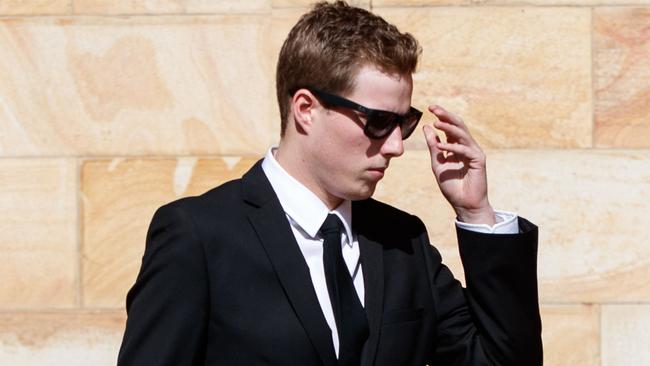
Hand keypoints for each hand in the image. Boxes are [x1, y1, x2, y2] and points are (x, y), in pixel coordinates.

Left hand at [422, 105, 494, 224]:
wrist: (464, 204)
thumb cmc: (452, 186)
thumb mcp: (437, 163)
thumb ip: (433, 146)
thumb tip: (426, 127)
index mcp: (457, 146)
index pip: (450, 127)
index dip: (442, 116)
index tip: (430, 108)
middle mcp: (467, 146)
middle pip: (458, 125)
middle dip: (446, 116)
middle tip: (434, 109)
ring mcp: (474, 152)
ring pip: (462, 134)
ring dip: (449, 128)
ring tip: (436, 123)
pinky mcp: (478, 160)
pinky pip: (465, 150)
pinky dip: (453, 146)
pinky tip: (442, 145)